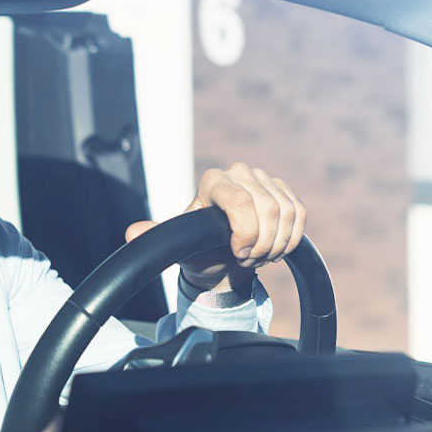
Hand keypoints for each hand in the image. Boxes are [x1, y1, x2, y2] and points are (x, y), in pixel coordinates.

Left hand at [125, 163, 305, 291]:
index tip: (236, 253)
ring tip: (258, 256)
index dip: (245, 234)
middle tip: (247, 259)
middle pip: (268, 210)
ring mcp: (264, 179)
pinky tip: (276, 248)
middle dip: (261, 244)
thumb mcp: (178, 244)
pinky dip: (291, 238)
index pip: (239, 202)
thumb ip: (157, 237)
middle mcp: (239, 172)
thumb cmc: (199, 248)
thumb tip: (132, 233)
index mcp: (212, 181)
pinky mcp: (284, 190)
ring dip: (276, 244)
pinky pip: (299, 214)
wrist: (223, 255)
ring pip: (286, 213)